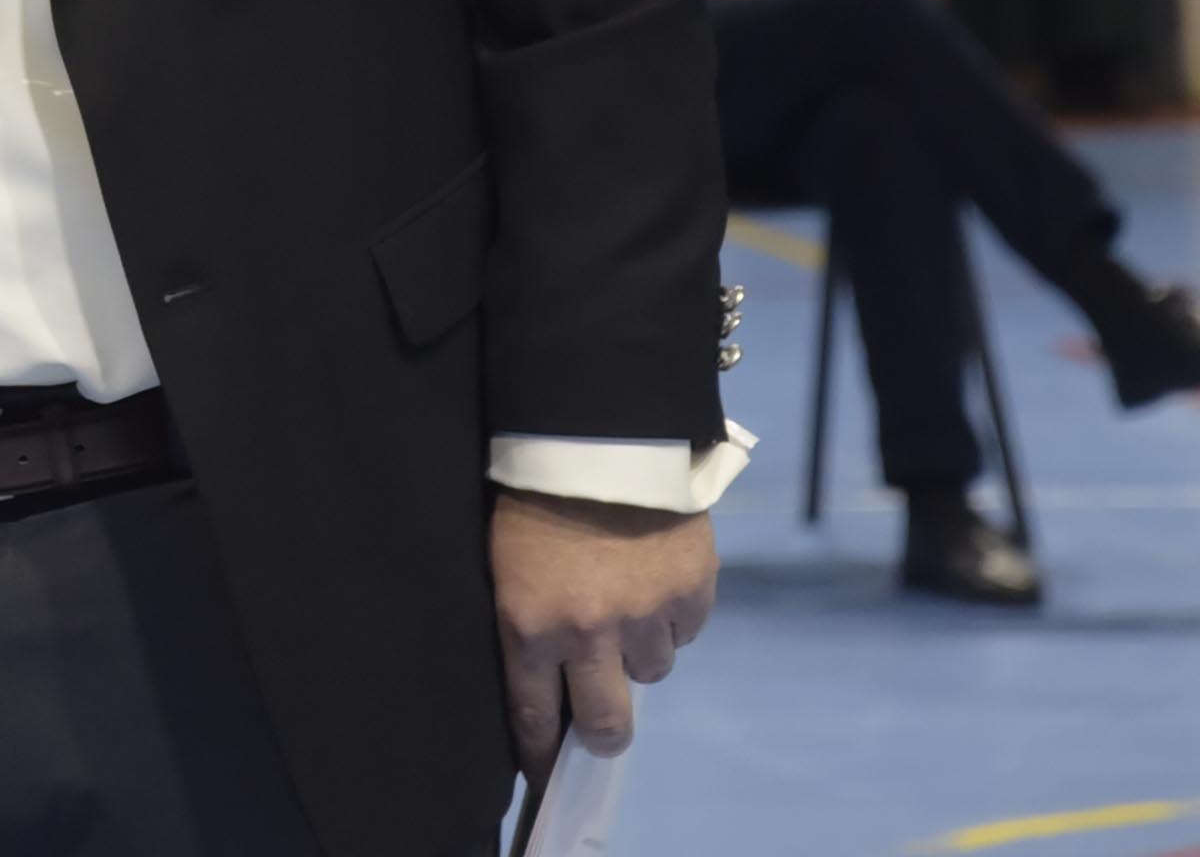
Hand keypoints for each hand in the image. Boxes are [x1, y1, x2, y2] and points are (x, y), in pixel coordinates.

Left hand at [491, 488, 714, 779]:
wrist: (598, 431)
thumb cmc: (534, 492)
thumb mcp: (507, 561)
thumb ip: (529, 622)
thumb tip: (547, 680)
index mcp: (529, 625)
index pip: (535, 716)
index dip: (541, 750)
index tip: (546, 768)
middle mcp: (588, 633)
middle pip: (606, 724)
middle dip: (603, 735)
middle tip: (603, 729)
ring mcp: (645, 614)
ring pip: (652, 672)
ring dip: (640, 650)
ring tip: (627, 603)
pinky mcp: (692, 591)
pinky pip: (686, 630)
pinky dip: (674, 615)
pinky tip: (656, 578)